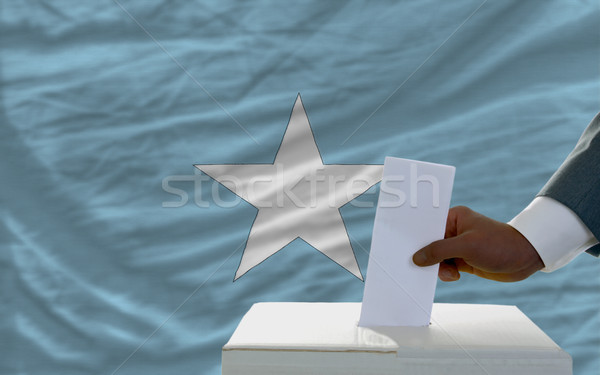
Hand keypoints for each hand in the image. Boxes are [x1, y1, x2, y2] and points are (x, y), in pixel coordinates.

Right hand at [412, 206, 544, 281]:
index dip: (416, 237)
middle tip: (423, 265)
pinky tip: (454, 276)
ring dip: (439, 267)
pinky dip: (446, 273)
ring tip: (450, 272)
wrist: (526, 258)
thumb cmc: (501, 244)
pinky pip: (446, 267)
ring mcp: (459, 246)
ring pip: (437, 258)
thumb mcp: (466, 246)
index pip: (427, 226)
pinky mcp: (464, 260)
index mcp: (453, 217)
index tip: (407, 249)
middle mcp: (454, 230)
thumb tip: (418, 258)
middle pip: (430, 244)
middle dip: (427, 256)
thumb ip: (439, 251)